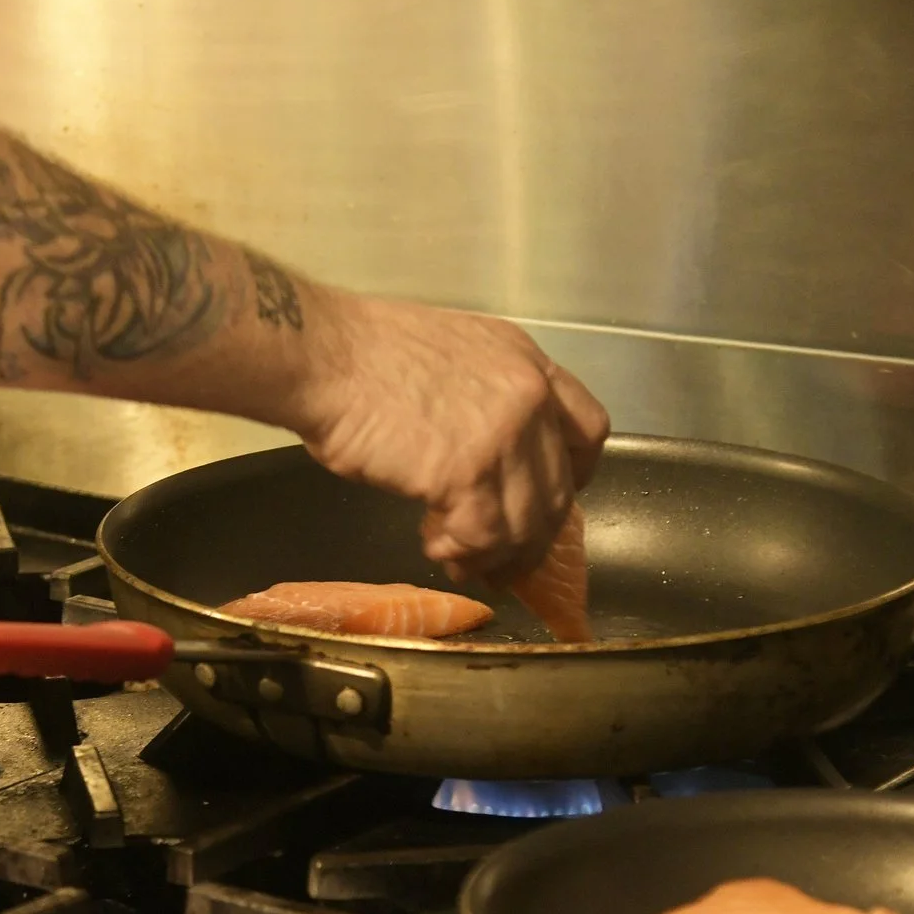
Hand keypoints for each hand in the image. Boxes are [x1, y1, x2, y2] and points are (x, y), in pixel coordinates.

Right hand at [291, 293, 610, 582]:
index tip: (548, 501)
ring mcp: (503, 434)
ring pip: (525, 523)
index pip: (587, 429)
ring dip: (493, 554)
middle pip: (558, 489)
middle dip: (531, 535)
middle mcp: (528, 395)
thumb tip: (483, 457)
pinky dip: (460, 551)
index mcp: (526, 360)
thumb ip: (485, 399)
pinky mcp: (468, 473)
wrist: (325, 357)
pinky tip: (434, 546)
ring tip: (458, 559)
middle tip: (500, 559)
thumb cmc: (362, 353)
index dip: (573, 476)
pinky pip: (483, 536)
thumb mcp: (451, 355)